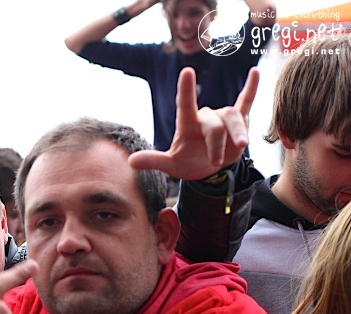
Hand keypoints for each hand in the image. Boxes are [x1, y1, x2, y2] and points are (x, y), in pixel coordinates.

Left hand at [129, 67, 258, 179]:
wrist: (207, 168)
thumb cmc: (187, 163)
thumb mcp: (171, 166)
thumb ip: (154, 161)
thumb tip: (131, 162)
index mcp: (187, 125)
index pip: (185, 105)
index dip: (186, 90)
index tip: (187, 72)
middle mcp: (204, 117)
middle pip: (215, 124)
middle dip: (216, 144)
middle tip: (215, 162)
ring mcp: (221, 118)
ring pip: (234, 117)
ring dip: (237, 133)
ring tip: (241, 147)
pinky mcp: (238, 121)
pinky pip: (246, 102)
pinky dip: (251, 89)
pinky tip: (256, 72)